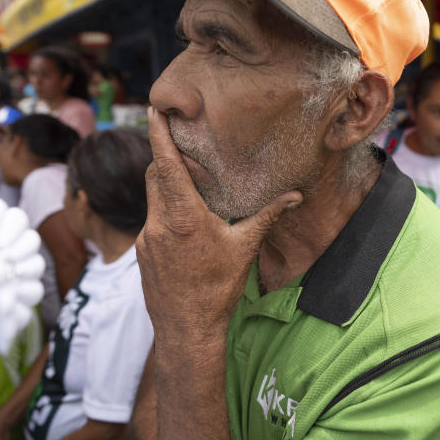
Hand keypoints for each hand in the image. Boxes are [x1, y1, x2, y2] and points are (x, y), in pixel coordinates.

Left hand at [136, 107, 301, 337]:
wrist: (187, 330)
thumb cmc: (217, 289)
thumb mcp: (245, 248)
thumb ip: (267, 216)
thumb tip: (296, 196)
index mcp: (184, 216)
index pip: (166, 164)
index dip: (159, 134)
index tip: (154, 109)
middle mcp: (159, 222)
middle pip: (154, 174)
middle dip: (166, 157)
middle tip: (183, 143)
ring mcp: (147, 237)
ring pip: (152, 197)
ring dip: (166, 184)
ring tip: (189, 182)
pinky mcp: (143, 251)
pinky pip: (152, 218)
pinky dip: (166, 209)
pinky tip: (186, 221)